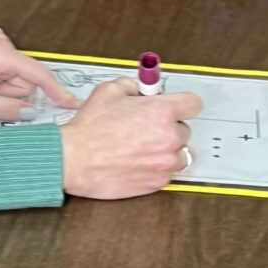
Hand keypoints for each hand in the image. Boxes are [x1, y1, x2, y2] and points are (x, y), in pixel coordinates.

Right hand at [61, 78, 201, 198]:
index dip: (183, 104)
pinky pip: (167, 173)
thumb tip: (141, 89)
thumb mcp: (109, 91)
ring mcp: (165, 162)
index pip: (193, 103)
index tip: (178, 107)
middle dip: (168, 128)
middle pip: (184, 130)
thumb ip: (132, 86)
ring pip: (179, 154)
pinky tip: (137, 161)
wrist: (74, 159)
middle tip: (147, 129)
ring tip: (143, 148)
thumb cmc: (89, 129)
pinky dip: (156, 168)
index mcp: (161, 111)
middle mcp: (169, 137)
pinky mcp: (157, 182)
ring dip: (166, 150)